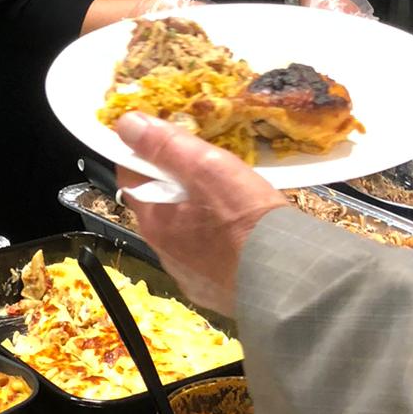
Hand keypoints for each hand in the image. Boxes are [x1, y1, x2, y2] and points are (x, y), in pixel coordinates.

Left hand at [115, 112, 288, 313]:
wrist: (286, 279)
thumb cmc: (245, 219)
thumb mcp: (206, 168)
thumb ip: (165, 145)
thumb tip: (126, 124)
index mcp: (154, 221)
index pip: (131, 177)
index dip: (143, 154)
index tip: (163, 139)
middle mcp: (162, 251)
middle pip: (157, 204)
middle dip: (172, 183)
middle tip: (203, 165)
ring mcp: (187, 274)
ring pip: (181, 230)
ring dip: (194, 213)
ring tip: (226, 198)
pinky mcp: (212, 289)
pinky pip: (205, 256)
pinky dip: (214, 240)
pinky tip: (237, 233)